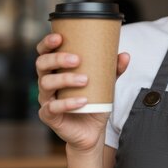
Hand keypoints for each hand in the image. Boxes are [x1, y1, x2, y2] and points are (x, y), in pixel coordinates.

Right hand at [35, 33, 129, 151]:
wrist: (92, 130)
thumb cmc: (95, 101)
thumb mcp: (106, 83)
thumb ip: (114, 69)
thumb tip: (125, 55)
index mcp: (57, 69)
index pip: (44, 52)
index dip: (47, 43)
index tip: (59, 37)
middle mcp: (47, 81)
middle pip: (41, 64)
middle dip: (57, 59)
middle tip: (77, 60)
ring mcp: (46, 99)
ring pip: (45, 84)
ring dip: (65, 79)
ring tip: (85, 80)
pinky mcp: (49, 116)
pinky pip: (52, 107)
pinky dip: (67, 103)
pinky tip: (82, 101)